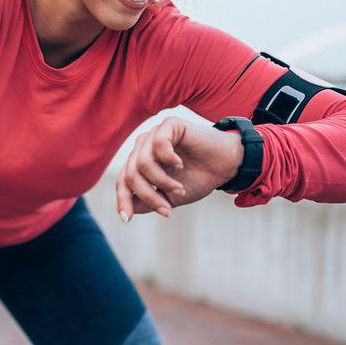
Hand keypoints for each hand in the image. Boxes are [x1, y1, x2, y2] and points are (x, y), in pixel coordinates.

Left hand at [115, 116, 243, 221]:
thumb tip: (120, 210)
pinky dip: (169, 159)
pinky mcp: (169, 125)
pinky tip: (180, 165)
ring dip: (162, 182)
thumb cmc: (197, 179)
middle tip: (167, 210)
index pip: (123, 181)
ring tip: (180, 190)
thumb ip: (146, 202)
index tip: (126, 220)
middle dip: (148, 196)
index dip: (123, 201)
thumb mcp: (168, 197)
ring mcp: (154, 135)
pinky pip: (159, 144)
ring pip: (143, 163)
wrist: (225, 165)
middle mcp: (143, 147)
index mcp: (139, 163)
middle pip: (131, 174)